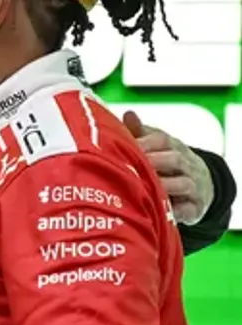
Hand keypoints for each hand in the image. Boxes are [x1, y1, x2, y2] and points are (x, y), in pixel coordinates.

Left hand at [122, 110, 213, 225]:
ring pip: (183, 183)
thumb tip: (128, 114)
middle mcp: (187, 164)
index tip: (124, 147)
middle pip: (174, 159)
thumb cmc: (167, 161)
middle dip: (153, 162)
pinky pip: (187, 209)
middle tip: (130, 167)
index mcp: (174, 146)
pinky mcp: (195, 208)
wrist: (200, 185)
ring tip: (142, 187)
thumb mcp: (157, 145)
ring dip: (164, 185)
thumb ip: (140, 132)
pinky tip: (157, 210)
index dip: (143, 142)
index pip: (162, 139)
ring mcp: (194, 186)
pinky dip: (174, 210)